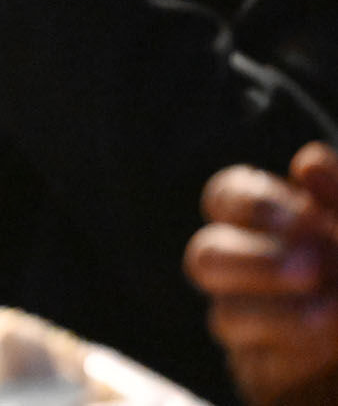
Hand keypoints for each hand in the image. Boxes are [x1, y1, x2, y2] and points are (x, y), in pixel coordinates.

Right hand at [187, 143, 337, 405]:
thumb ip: (337, 192)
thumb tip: (306, 161)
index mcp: (265, 223)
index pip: (225, 198)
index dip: (253, 205)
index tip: (304, 216)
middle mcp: (246, 269)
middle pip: (205, 257)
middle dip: (255, 262)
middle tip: (311, 267)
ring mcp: (250, 321)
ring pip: (224, 315)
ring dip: (277, 312)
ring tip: (329, 311)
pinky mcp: (263, 368)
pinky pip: (255, 361)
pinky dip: (294, 348)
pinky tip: (327, 335)